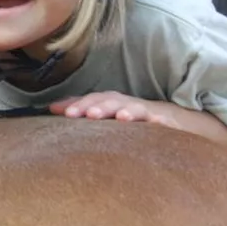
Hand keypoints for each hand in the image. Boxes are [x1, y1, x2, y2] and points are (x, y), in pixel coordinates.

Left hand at [49, 91, 178, 126]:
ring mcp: (149, 113)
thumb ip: (82, 111)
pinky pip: (165, 123)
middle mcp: (129, 105)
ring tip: (121, 118)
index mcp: (113, 103)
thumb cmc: (132, 119)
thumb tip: (52, 108)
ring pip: (137, 109)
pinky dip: (160, 123)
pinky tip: (156, 126)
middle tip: (88, 114)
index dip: (79, 104)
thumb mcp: (106, 116)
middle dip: (101, 107)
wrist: (174, 121)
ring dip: (129, 112)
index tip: (64, 113)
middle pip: (113, 101)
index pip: (94, 100)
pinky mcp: (168, 124)